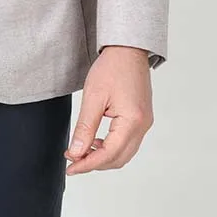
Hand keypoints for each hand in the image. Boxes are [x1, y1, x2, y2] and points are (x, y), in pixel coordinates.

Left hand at [64, 45, 153, 173]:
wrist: (128, 49)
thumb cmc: (112, 67)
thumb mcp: (93, 97)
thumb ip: (85, 127)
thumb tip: (76, 152)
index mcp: (132, 121)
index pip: (109, 154)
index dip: (88, 164)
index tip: (71, 167)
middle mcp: (143, 125)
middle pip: (118, 158)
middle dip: (95, 163)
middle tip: (73, 161)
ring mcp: (145, 122)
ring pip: (124, 153)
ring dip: (103, 156)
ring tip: (81, 151)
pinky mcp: (142, 118)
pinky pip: (128, 142)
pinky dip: (111, 147)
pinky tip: (96, 141)